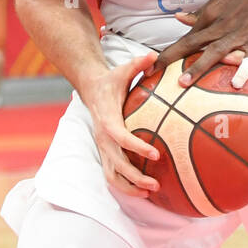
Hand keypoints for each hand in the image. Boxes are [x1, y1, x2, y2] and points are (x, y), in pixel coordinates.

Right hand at [78, 50, 161, 197]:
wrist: (91, 89)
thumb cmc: (111, 80)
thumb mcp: (123, 70)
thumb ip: (138, 64)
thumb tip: (154, 55)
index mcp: (107, 119)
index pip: (120, 137)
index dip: (136, 147)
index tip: (156, 154)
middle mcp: (102, 137)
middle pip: (116, 163)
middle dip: (135, 176)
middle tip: (156, 183)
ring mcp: (102, 147)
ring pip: (112, 174)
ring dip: (130, 186)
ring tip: (151, 192)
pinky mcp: (104, 153)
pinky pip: (112, 175)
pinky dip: (126, 186)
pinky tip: (144, 192)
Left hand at [156, 0, 247, 86]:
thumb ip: (200, 13)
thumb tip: (178, 18)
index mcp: (210, 16)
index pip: (184, 40)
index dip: (166, 55)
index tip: (150, 69)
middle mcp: (221, 26)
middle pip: (192, 46)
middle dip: (171, 61)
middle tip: (152, 76)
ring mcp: (240, 34)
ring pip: (215, 52)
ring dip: (198, 67)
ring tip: (183, 83)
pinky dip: (242, 69)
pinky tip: (235, 84)